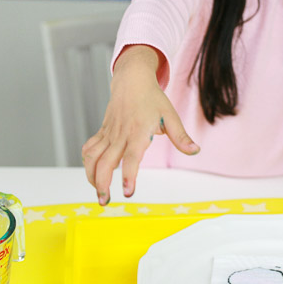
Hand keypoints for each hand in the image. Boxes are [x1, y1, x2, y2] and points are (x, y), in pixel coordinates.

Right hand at [81, 45, 198, 203]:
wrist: (132, 80)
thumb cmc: (153, 99)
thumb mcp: (170, 116)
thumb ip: (181, 137)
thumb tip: (195, 151)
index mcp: (138, 132)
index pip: (131, 158)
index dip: (128, 176)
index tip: (127, 192)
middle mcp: (120, 135)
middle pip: (106, 163)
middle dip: (102, 184)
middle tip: (105, 203)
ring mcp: (109, 134)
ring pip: (93, 158)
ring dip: (92, 177)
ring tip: (98, 194)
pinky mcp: (102, 132)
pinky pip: (90, 149)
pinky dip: (87, 163)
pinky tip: (92, 175)